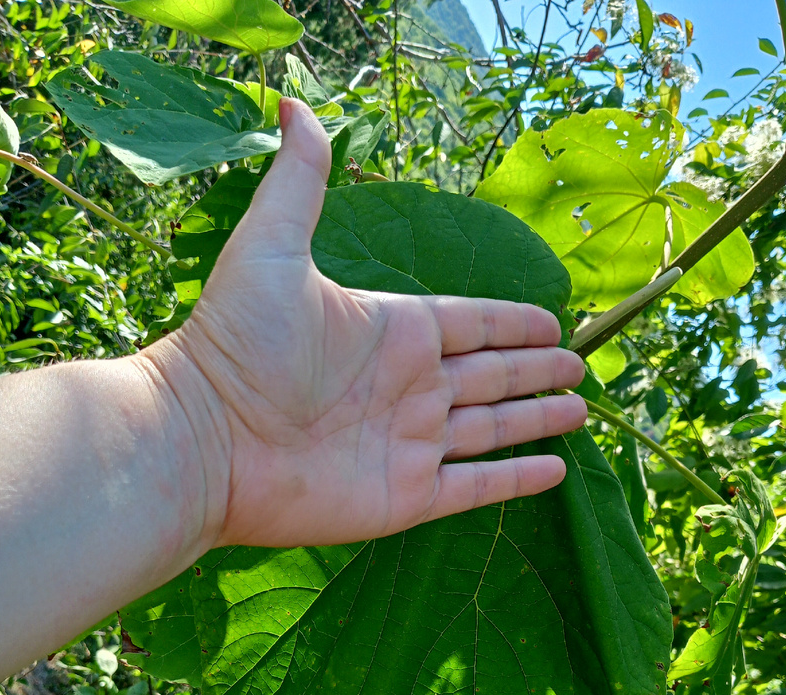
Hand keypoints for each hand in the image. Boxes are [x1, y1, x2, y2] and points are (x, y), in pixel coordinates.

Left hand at [140, 98, 586, 549]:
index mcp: (393, 331)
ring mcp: (410, 444)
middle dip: (535, 369)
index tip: (550, 320)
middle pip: (491, 375)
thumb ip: (299, 183)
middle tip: (576, 364)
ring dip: (535, 420)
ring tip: (578, 408)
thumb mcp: (271, 248)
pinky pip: (476, 486)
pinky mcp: (408, 496)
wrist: (206, 441)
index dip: (512, 323)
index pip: (471, 323)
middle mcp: (409, 386)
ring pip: (492, 429)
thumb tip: (295, 106)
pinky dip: (515, 479)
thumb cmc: (238, 346)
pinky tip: (553, 472)